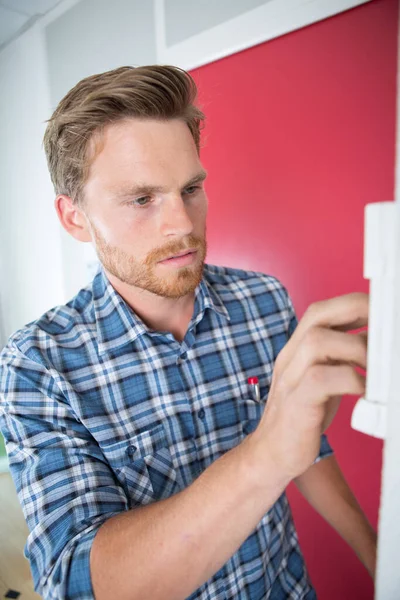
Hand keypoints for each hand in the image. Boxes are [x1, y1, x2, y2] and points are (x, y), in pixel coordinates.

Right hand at [255, 293, 367, 480]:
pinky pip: (322, 378)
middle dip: (357, 311)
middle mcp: (290, 357)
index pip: (321, 310)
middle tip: (384, 329)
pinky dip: (351, 380)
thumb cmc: (302, 416)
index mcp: (296, 348)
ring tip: (375, 367)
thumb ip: (339, 358)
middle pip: (317, 314)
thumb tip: (375, 342)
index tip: (380, 312)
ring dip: (356, 348)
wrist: (271, 453)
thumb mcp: (322, 378)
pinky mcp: (296, 402)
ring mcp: (290, 378)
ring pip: (318, 341)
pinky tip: (364, 392)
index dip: (353, 304)